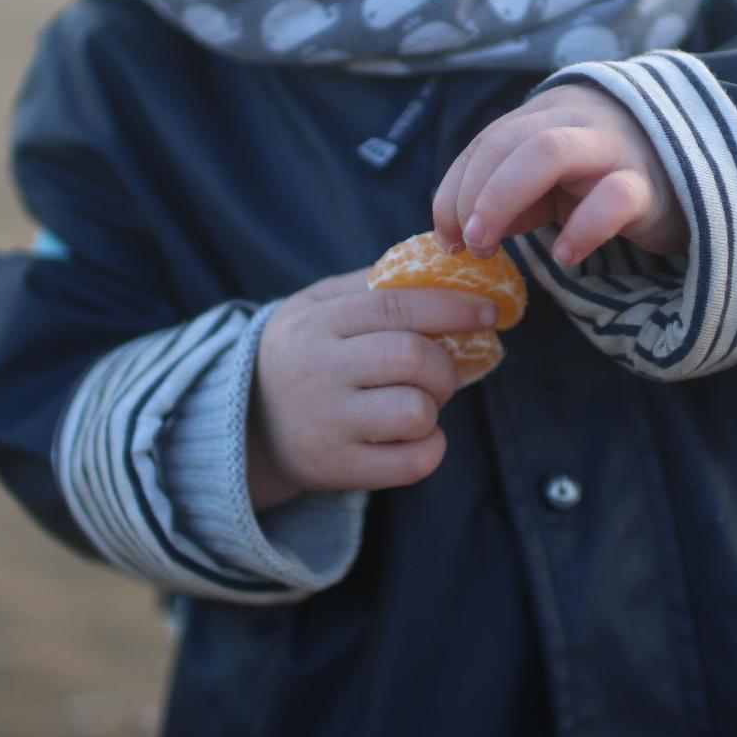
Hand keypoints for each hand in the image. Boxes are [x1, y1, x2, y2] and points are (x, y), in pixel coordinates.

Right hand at [248, 268, 498, 509]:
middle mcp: (319, 371)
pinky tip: (414, 437)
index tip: (489, 312)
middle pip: (412, 357)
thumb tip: (445, 268)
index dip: (453, 306)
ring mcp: (328, 424)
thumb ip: (371, 285)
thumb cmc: (302, 353)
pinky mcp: (339, 469)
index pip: (397, 306)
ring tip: (417, 403)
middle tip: (439, 372)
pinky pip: (412, 462)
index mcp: (317, 323)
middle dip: (444, 364)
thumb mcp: (317, 305)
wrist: (247, 425)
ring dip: (434, 406)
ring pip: (416, 411)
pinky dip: (430, 448)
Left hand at [431, 83, 687, 263]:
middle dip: (472, 194)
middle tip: (466, 244)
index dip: (453, 190)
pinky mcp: (649, 186)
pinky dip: (581, 228)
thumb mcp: (549, 185)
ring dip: (503, 199)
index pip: (484, 143)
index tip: (447, 236)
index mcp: (543, 117)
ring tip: (489, 247)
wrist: (693, 171)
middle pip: (506, 141)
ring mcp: (613, 149)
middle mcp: (574, 122)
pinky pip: (613, 198)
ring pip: (549, 152)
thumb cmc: (605, 179)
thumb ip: (509, 198)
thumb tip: (460, 232)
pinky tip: (564, 255)